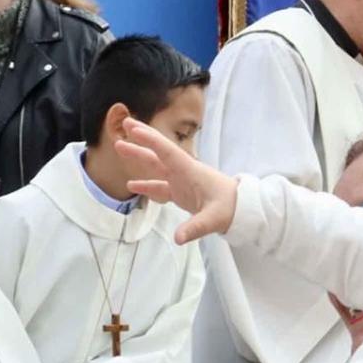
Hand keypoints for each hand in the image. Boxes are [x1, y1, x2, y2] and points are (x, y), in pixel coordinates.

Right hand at [112, 117, 238, 244]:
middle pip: (158, 153)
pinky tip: (132, 185)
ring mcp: (180, 181)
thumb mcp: (213, 218)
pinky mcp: (181, 192)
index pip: (166, 151)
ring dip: (139, 157)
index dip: (149, 140)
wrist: (241, 209)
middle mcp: (183, 172)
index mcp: (190, 171)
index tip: (133, 129)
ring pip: (155, 167)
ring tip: (120, 147)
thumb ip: (195, 228)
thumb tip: (178, 238)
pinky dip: (146, 185)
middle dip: (141, 139)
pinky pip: (159, 186)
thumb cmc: (230, 208)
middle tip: (124, 124)